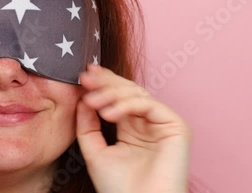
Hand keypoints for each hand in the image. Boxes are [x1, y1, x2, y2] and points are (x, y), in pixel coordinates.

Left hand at [76, 64, 191, 192]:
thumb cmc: (118, 187)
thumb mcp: (94, 150)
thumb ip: (87, 125)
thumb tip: (82, 99)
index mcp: (131, 126)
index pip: (117, 96)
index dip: (102, 83)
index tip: (82, 76)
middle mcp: (148, 122)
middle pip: (128, 90)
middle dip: (105, 82)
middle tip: (85, 77)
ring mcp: (162, 123)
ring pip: (137, 93)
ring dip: (111, 93)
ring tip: (92, 101)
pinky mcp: (176, 126)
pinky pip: (148, 104)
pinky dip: (126, 104)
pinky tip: (107, 114)